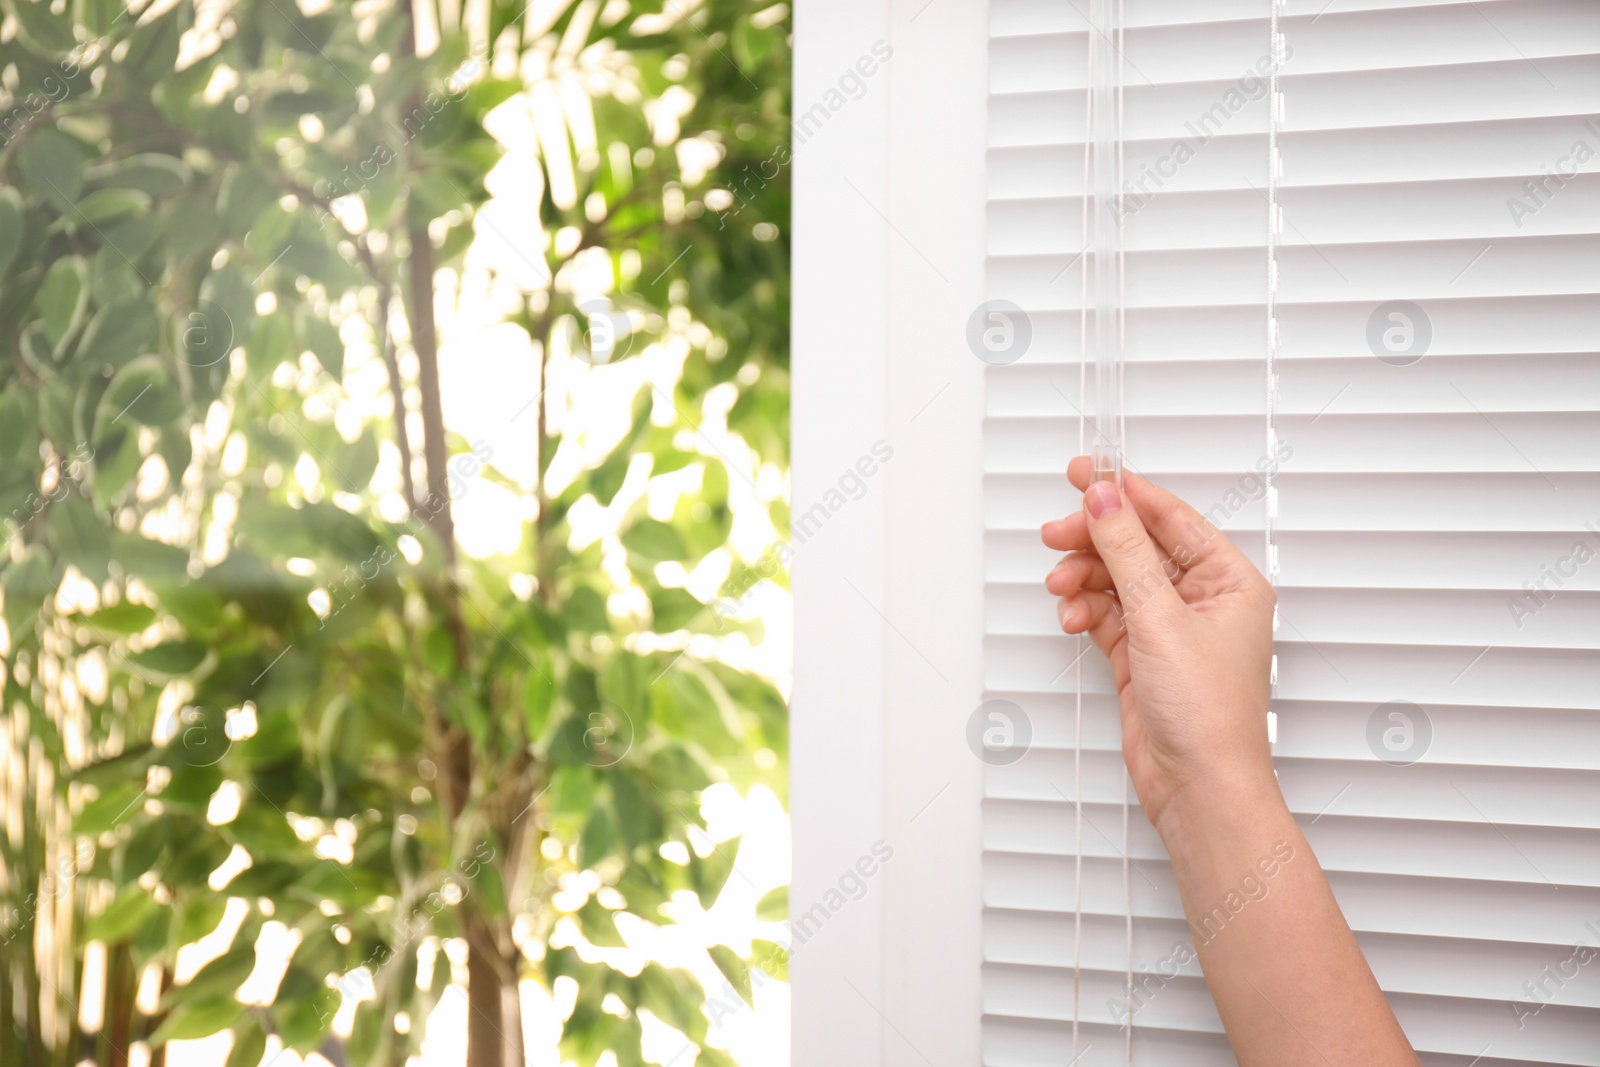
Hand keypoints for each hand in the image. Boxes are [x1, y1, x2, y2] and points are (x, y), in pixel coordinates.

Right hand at [1041, 457, 1278, 833]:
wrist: (1199, 786)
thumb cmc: (1209, 716)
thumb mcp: (1160, 618)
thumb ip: (1126, 553)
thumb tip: (1106, 501)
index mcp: (1230, 581)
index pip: (1171, 518)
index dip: (1126, 492)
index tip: (1088, 472)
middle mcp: (1203, 600)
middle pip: (1138, 547)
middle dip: (1096, 539)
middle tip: (1058, 532)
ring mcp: (1171, 628)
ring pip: (1117, 579)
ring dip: (1085, 577)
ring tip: (1063, 584)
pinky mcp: (1144, 655)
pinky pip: (1107, 614)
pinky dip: (1086, 610)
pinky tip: (1074, 616)